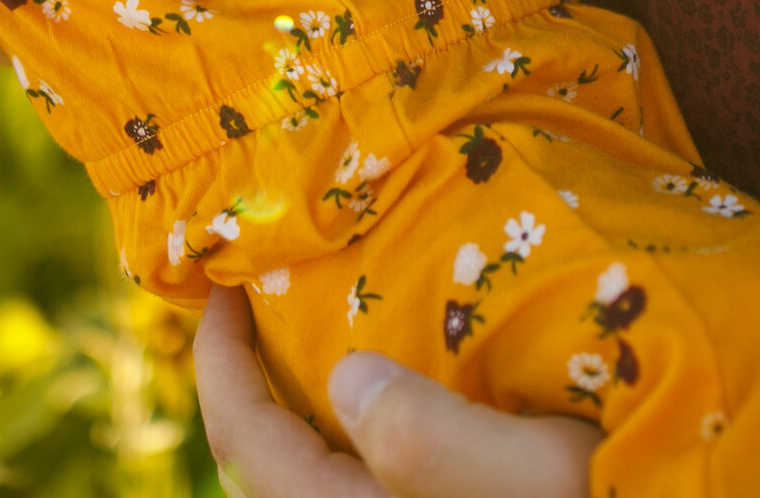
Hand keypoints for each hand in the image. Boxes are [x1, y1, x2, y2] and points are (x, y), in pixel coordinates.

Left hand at [196, 285, 595, 497]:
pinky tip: (387, 397)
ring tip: (314, 342)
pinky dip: (345, 439)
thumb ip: (433, 441)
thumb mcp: (545, 474)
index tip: (219, 281)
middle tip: (255, 304)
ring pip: (309, 484)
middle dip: (245, 386)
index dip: (215, 361)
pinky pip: (359, 483)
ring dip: (297, 414)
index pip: (245, 443)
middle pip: (262, 470)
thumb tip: (347, 381)